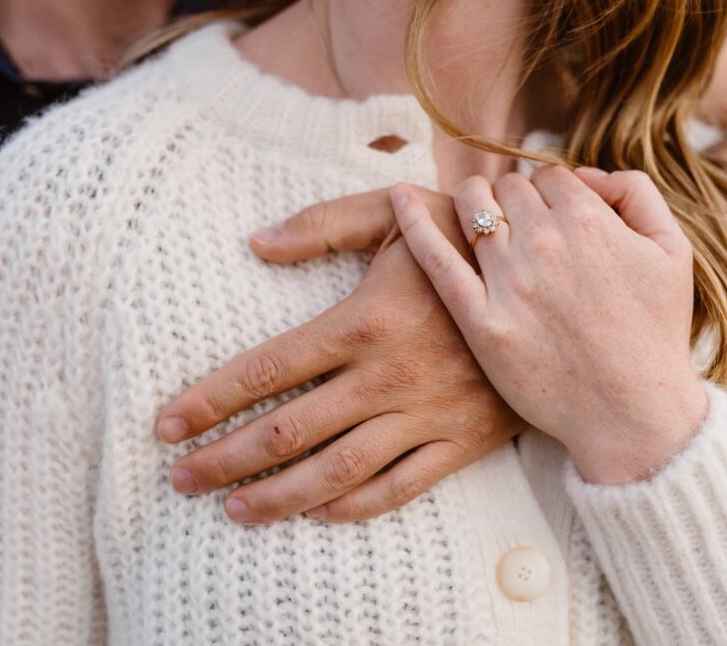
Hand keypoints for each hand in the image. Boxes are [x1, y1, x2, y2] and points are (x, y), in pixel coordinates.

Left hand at [158, 188, 523, 523]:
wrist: (560, 282)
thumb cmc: (469, 240)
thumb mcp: (398, 211)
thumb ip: (325, 224)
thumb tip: (256, 243)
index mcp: (364, 321)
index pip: (267, 369)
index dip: (210, 400)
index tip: (166, 424)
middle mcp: (387, 377)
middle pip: (287, 432)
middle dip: (225, 459)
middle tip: (179, 479)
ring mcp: (425, 415)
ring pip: (336, 472)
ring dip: (277, 497)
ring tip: (231, 510)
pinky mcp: (461, 441)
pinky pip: (400, 487)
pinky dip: (355, 507)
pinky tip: (318, 514)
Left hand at [390, 167, 708, 484]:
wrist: (634, 412)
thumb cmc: (655, 335)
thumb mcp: (674, 252)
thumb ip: (637, 195)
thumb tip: (587, 175)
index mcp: (589, 220)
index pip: (549, 176)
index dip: (550, 194)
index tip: (550, 218)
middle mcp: (544, 242)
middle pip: (509, 188)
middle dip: (513, 199)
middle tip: (517, 226)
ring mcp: (508, 282)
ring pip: (472, 209)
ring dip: (474, 204)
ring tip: (476, 219)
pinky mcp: (479, 321)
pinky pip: (436, 258)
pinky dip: (413, 221)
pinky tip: (397, 198)